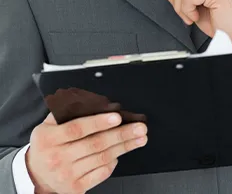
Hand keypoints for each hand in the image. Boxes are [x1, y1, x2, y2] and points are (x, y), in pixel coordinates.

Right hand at [26, 112, 147, 193]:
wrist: (36, 175)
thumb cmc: (47, 144)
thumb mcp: (49, 124)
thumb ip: (69, 110)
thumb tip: (97, 102)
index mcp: (49, 138)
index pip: (77, 128)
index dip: (99, 122)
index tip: (117, 117)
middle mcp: (58, 157)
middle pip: (95, 144)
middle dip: (122, 134)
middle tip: (140, 127)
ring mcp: (67, 175)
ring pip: (102, 158)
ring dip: (125, 147)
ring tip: (140, 138)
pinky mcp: (76, 188)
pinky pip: (101, 173)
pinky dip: (113, 162)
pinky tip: (121, 153)